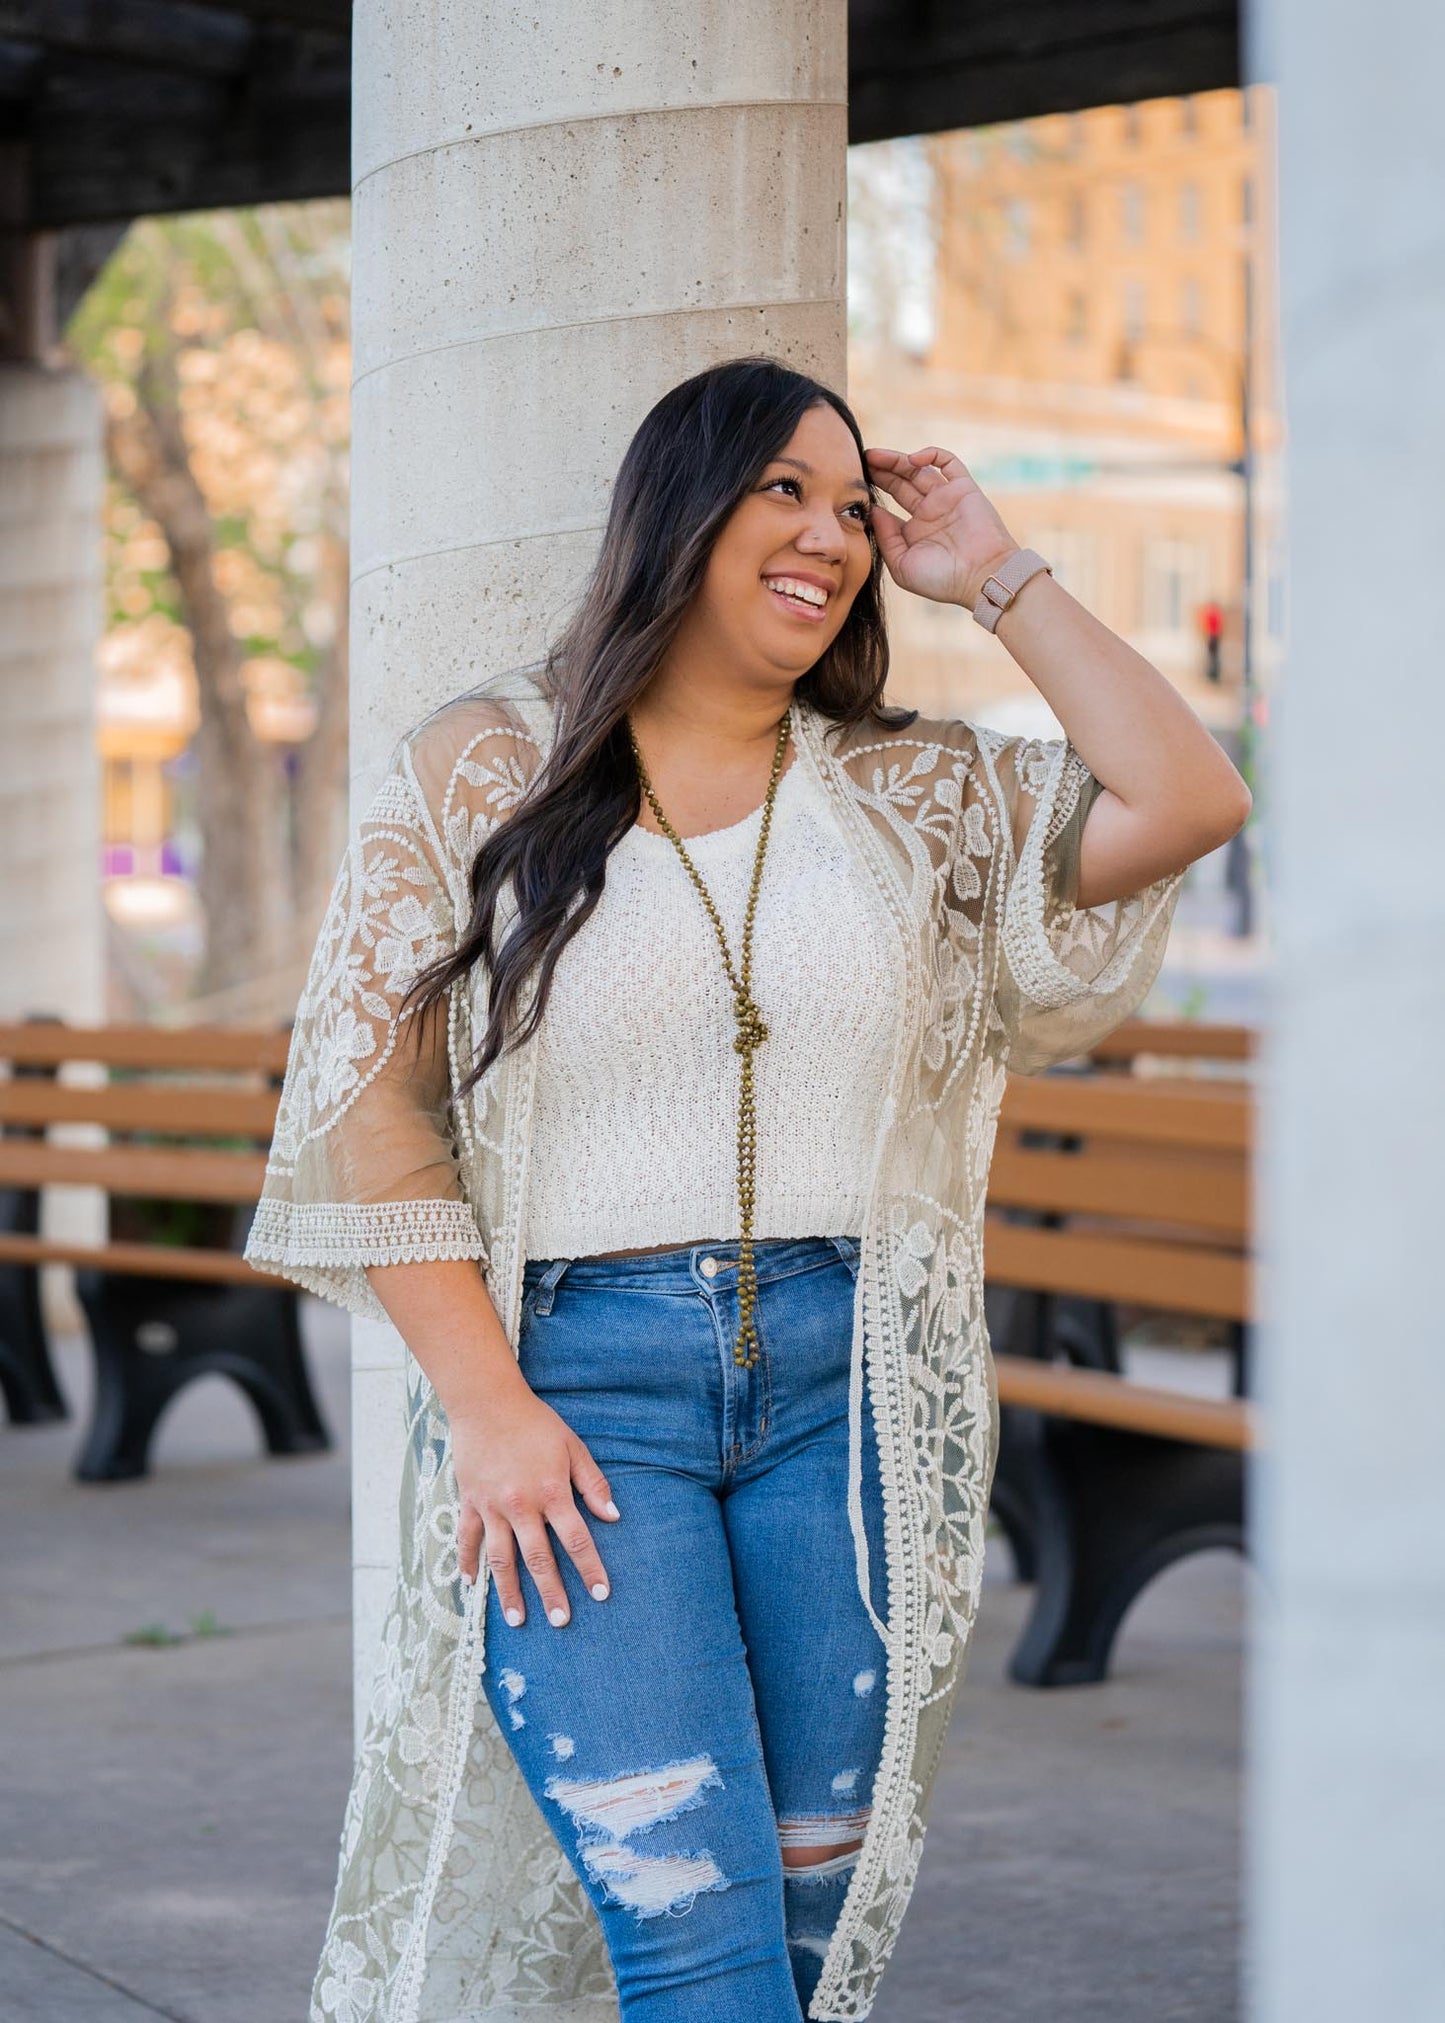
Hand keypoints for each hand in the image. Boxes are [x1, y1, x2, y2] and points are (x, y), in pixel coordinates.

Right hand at [451, 1381, 618, 1627]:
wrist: (487, 1403)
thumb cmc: (535, 1423)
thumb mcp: (572, 1447)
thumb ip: (592, 1483)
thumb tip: (613, 1516)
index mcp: (551, 1492)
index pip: (576, 1539)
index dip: (590, 1568)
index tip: (601, 1594)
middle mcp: (521, 1505)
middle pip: (538, 1558)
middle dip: (551, 1592)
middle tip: (561, 1621)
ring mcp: (492, 1506)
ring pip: (501, 1558)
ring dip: (509, 1591)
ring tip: (517, 1620)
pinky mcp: (469, 1501)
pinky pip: (467, 1539)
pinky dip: (467, 1562)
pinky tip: (470, 1584)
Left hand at [866, 444, 1020, 610]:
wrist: (982, 577)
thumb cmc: (942, 579)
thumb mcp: (902, 566)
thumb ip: (885, 539)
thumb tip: (873, 511)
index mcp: (913, 532)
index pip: (888, 506)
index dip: (872, 494)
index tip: (852, 487)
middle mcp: (929, 513)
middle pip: (900, 483)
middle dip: (880, 471)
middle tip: (861, 460)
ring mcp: (946, 499)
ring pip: (918, 470)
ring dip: (897, 460)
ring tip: (875, 455)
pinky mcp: (964, 488)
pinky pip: (948, 462)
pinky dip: (932, 455)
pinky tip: (913, 459)